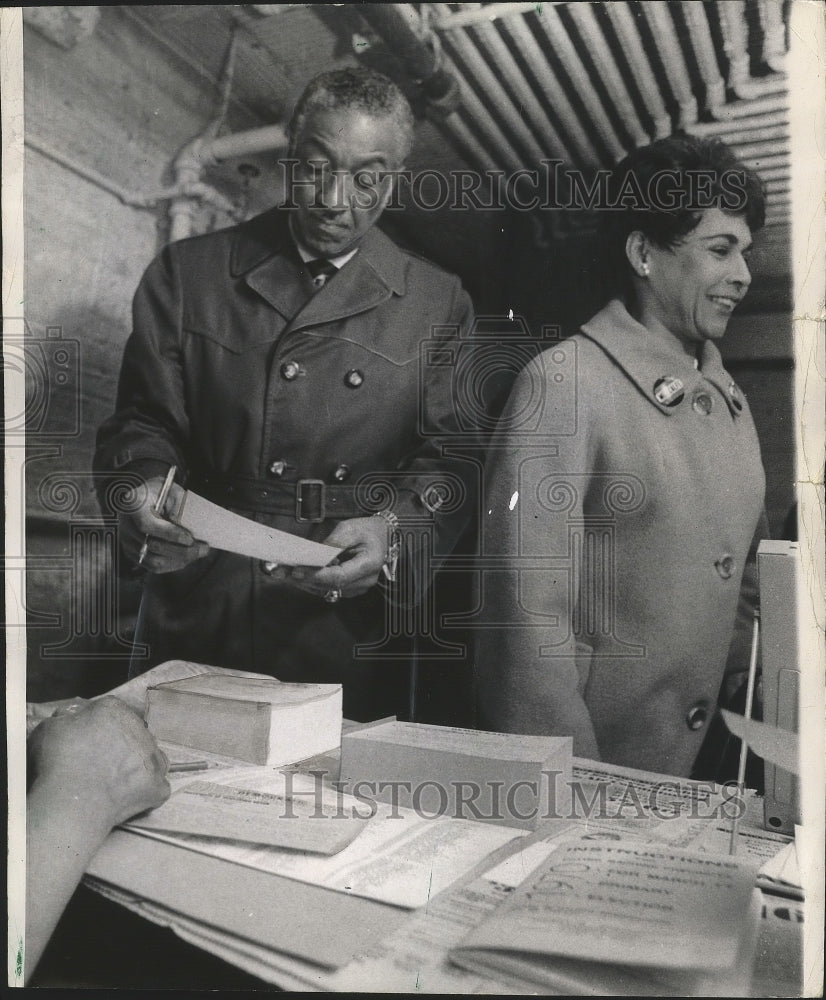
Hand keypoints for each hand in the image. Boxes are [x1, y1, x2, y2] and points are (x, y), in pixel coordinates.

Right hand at [28, 696, 169, 826]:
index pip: (111, 712)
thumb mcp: (50, 728)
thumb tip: (73, 715)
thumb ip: (65, 718)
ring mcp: (153, 758)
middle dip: (121, 744)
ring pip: (151, 756)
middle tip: (101, 763)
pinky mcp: (158, 786)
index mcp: (114, 710)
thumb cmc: (58, 761)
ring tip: (119, 780)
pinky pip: (158, 786)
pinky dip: (147, 791)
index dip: (99, 727)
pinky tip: (131, 797)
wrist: (74, 801)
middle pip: (134, 732)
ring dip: (139, 764)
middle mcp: (141, 729)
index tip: (88, 742)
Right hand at [120, 477, 208, 572]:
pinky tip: (187, 558)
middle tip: (203, 549)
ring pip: (154, 560)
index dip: (169, 534)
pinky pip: (153, 566)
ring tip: (198, 553)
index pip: (147, 525)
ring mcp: (127, 541)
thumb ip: (179, 509)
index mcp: (132, 504)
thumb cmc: (162, 493)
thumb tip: (188, 531)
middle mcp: (126, 525)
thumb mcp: (173, 492)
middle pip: (152, 546)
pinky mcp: (132, 552)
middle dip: (182, 551)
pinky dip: (172, 564)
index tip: (190, 538)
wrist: (146, 496)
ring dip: (180, 560)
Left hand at [286, 516, 388, 598]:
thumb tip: (314, 555)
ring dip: (305, 583)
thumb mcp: (350, 528)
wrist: (382, 535)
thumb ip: (333, 543)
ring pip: (327, 590)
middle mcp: (366, 580)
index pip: (339, 576)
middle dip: (304, 580)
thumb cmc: (367, 530)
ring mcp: (359, 587)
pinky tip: (298, 576)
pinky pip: (329, 589)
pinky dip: (313, 583)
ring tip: (284, 574)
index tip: (297, 571)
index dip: (316, 575)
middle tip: (282, 573)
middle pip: (330, 586)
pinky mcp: (351, 588)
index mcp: (369, 564)